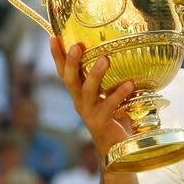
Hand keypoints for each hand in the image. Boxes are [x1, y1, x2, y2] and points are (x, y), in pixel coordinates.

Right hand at [50, 37, 134, 155]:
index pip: (64, 72)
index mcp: (79, 93)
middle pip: (70, 80)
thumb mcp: (108, 93)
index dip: (57, 56)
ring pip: (87, 92)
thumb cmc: (114, 115)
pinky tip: (130, 83)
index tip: (53, 37)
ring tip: (104, 59)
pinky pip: (109, 106)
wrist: (117, 147)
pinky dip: (119, 93)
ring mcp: (89, 113)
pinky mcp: (101, 123)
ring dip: (95, 75)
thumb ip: (110, 77)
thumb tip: (121, 49)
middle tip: (77, 45)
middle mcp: (80, 101)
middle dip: (72, 62)